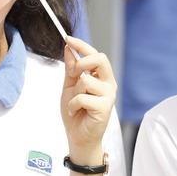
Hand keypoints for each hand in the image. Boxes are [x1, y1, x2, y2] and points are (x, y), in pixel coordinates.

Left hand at [62, 36, 117, 162]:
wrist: (78, 137)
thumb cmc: (76, 112)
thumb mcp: (69, 87)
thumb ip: (71, 69)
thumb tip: (68, 49)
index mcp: (101, 77)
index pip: (95, 54)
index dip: (82, 45)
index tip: (68, 38)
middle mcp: (108, 83)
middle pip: (100, 59)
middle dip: (82, 62)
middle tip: (74, 74)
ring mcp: (108, 95)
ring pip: (86, 80)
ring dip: (74, 92)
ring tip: (75, 103)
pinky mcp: (104, 107)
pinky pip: (83, 97)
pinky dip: (73, 104)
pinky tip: (76, 111)